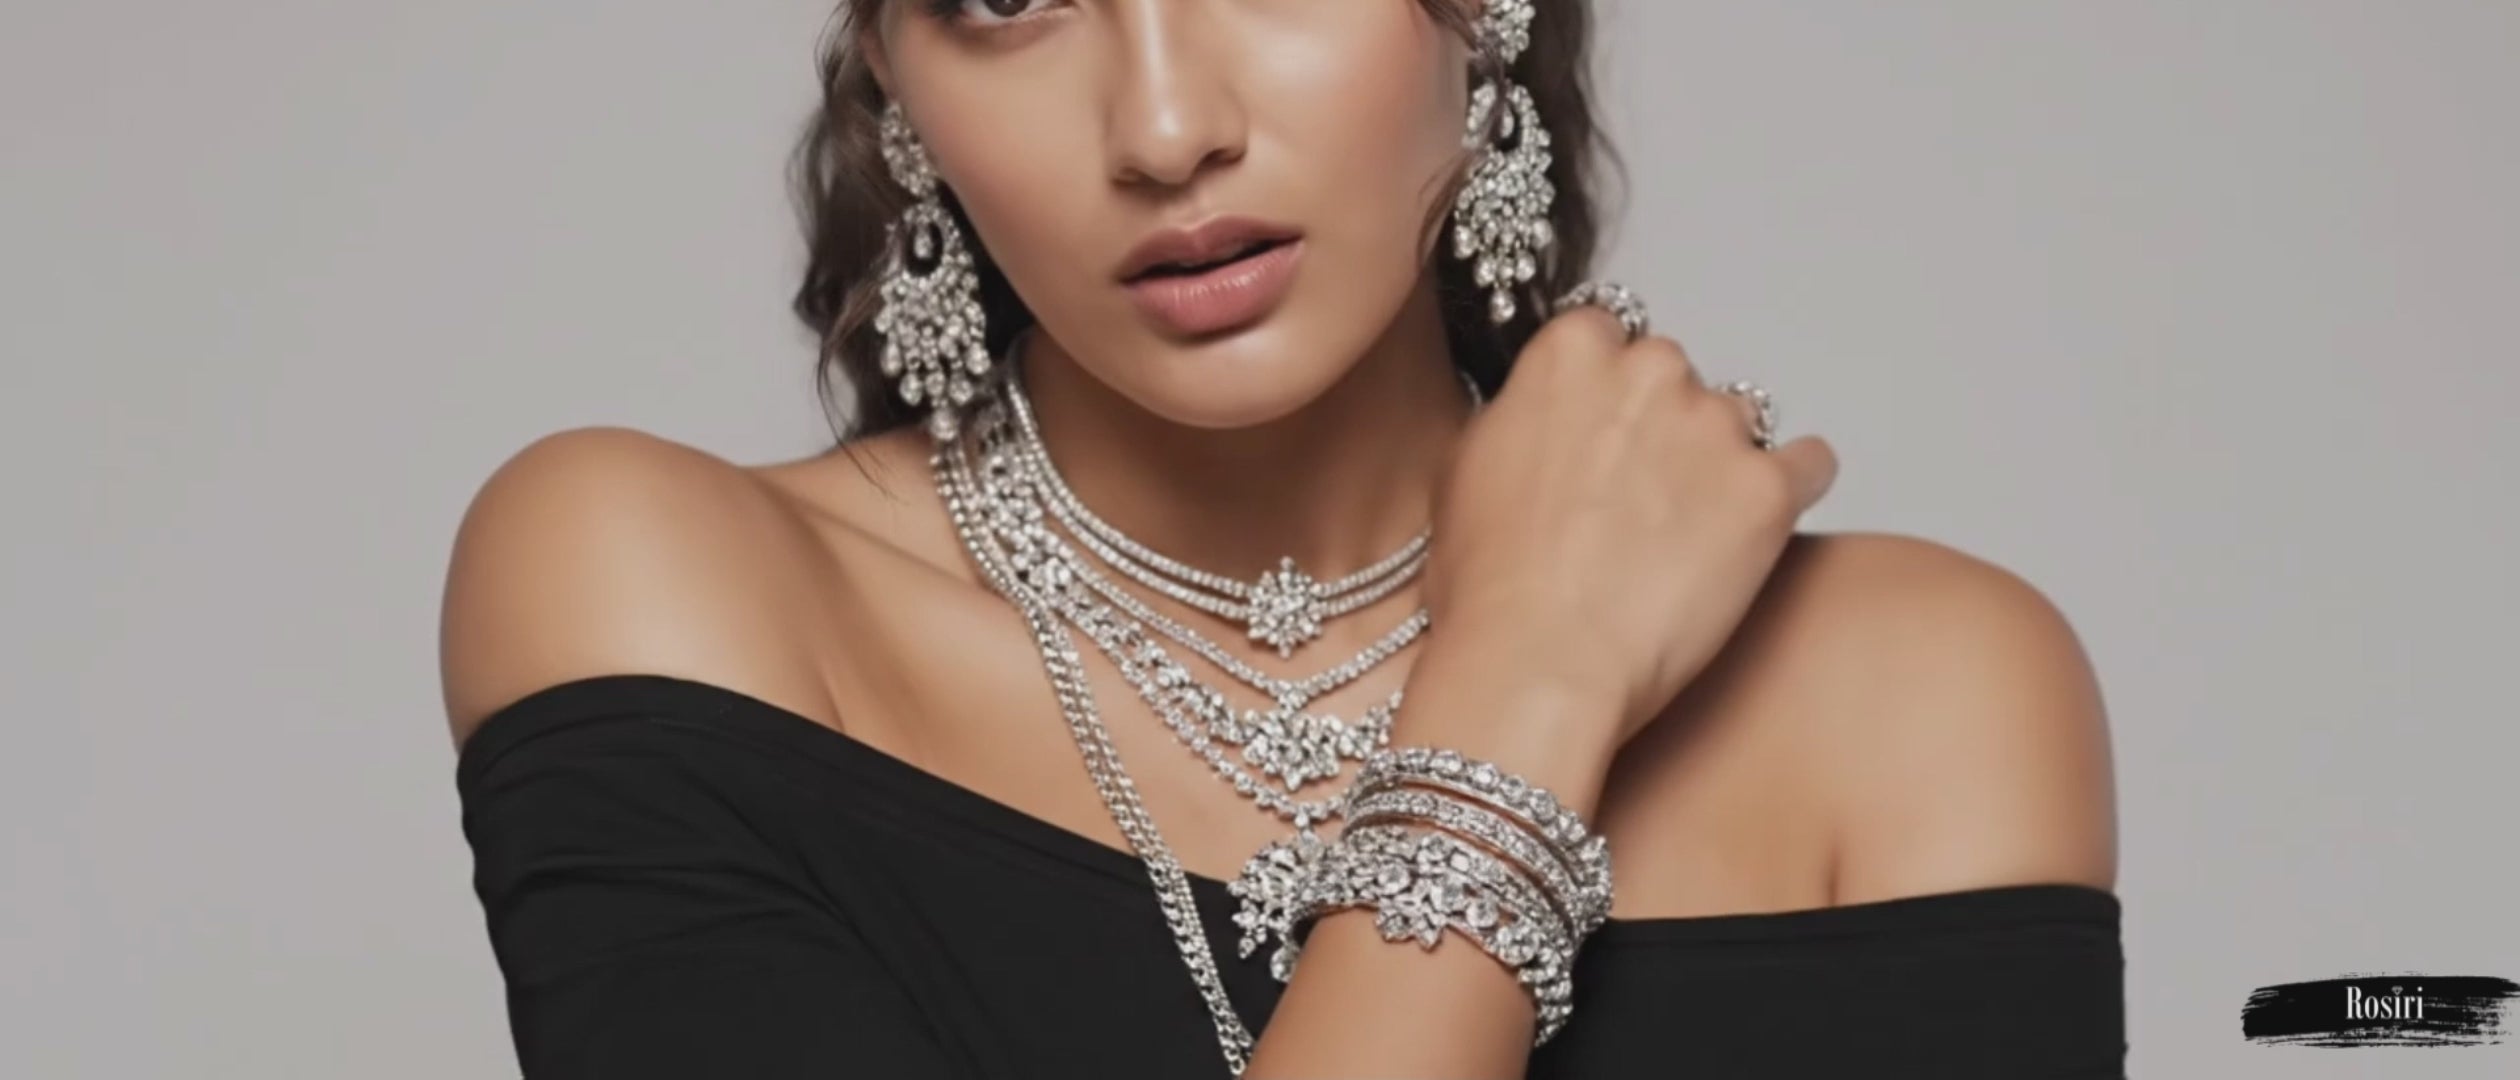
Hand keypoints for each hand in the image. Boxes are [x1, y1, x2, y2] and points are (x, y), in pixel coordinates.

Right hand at [1419, 303, 1838, 750]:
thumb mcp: (1464, 471)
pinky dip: (1791, 490)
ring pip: (1739, 422)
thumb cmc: (1490, 588)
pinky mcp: (1769, 490)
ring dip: (1719, 464)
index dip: (1602, 396)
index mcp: (1570, 352)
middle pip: (1674, 377)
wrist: (1538, 665)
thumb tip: (1541, 421)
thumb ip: (1519, 418)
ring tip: (1685, 538)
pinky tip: (1757, 530)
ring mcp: (1717, 427)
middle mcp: (1651, 369)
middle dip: (1662, 428)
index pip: (1607, 337)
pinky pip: (1810, 465)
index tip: (1598, 437)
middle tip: (1633, 502)